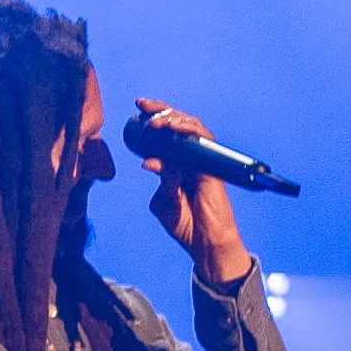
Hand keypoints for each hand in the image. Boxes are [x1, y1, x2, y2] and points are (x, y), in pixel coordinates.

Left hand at [133, 99, 252, 285]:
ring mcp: (204, 161)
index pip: (166, 134)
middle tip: (143, 106)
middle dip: (161, 110)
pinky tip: (174, 129)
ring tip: (157, 122)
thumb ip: (161, 180)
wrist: (204, 244)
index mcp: (178, 164)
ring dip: (174, 119)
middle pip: (179, 124)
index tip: (138, 108)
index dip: (154, 117)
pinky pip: (204, 141)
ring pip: (192, 127)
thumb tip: (150, 161)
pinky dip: (190, 132)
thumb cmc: (185, 225)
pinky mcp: (213, 167)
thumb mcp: (164, 202)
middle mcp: (192, 158)